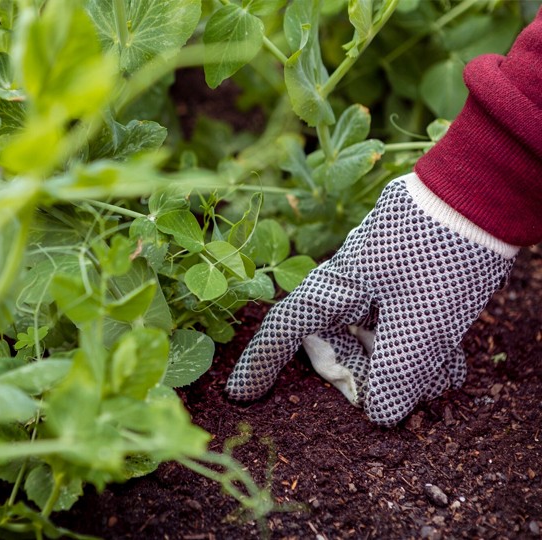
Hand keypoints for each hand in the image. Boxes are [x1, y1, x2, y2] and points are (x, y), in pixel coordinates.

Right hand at [226, 173, 516, 425]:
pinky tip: (448, 362)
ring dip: (403, 362)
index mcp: (335, 286)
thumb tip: (382, 415)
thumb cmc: (443, 250)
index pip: (285, 329)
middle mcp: (349, 280)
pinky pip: (400, 317)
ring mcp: (378, 274)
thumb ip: (398, 371)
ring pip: (375, 332)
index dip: (261, 363)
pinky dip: (419, 342)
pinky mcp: (407, 270)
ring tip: (441, 379)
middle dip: (368, 374)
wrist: (484, 187)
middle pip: (339, 341)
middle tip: (399, 400)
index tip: (241, 394)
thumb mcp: (423, 319)